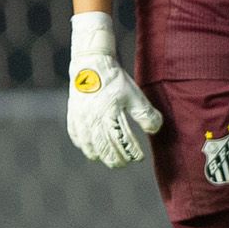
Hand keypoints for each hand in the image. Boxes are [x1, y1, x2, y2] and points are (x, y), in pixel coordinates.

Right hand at [66, 12, 162, 167]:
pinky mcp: (73, 115)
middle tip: (124, 163)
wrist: (91, 64)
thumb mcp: (134, 95)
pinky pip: (75, 136)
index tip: (138, 157)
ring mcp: (81, 119)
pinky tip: (90, 148)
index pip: (121, 143)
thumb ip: (145, 114)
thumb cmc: (114, 80)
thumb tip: (154, 130)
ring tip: (108, 158)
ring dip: (99, 155)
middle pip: (104, 149)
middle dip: (115, 159)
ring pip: (88, 146)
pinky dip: (83, 145)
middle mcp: (93, 121)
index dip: (131, 153)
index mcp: (109, 116)